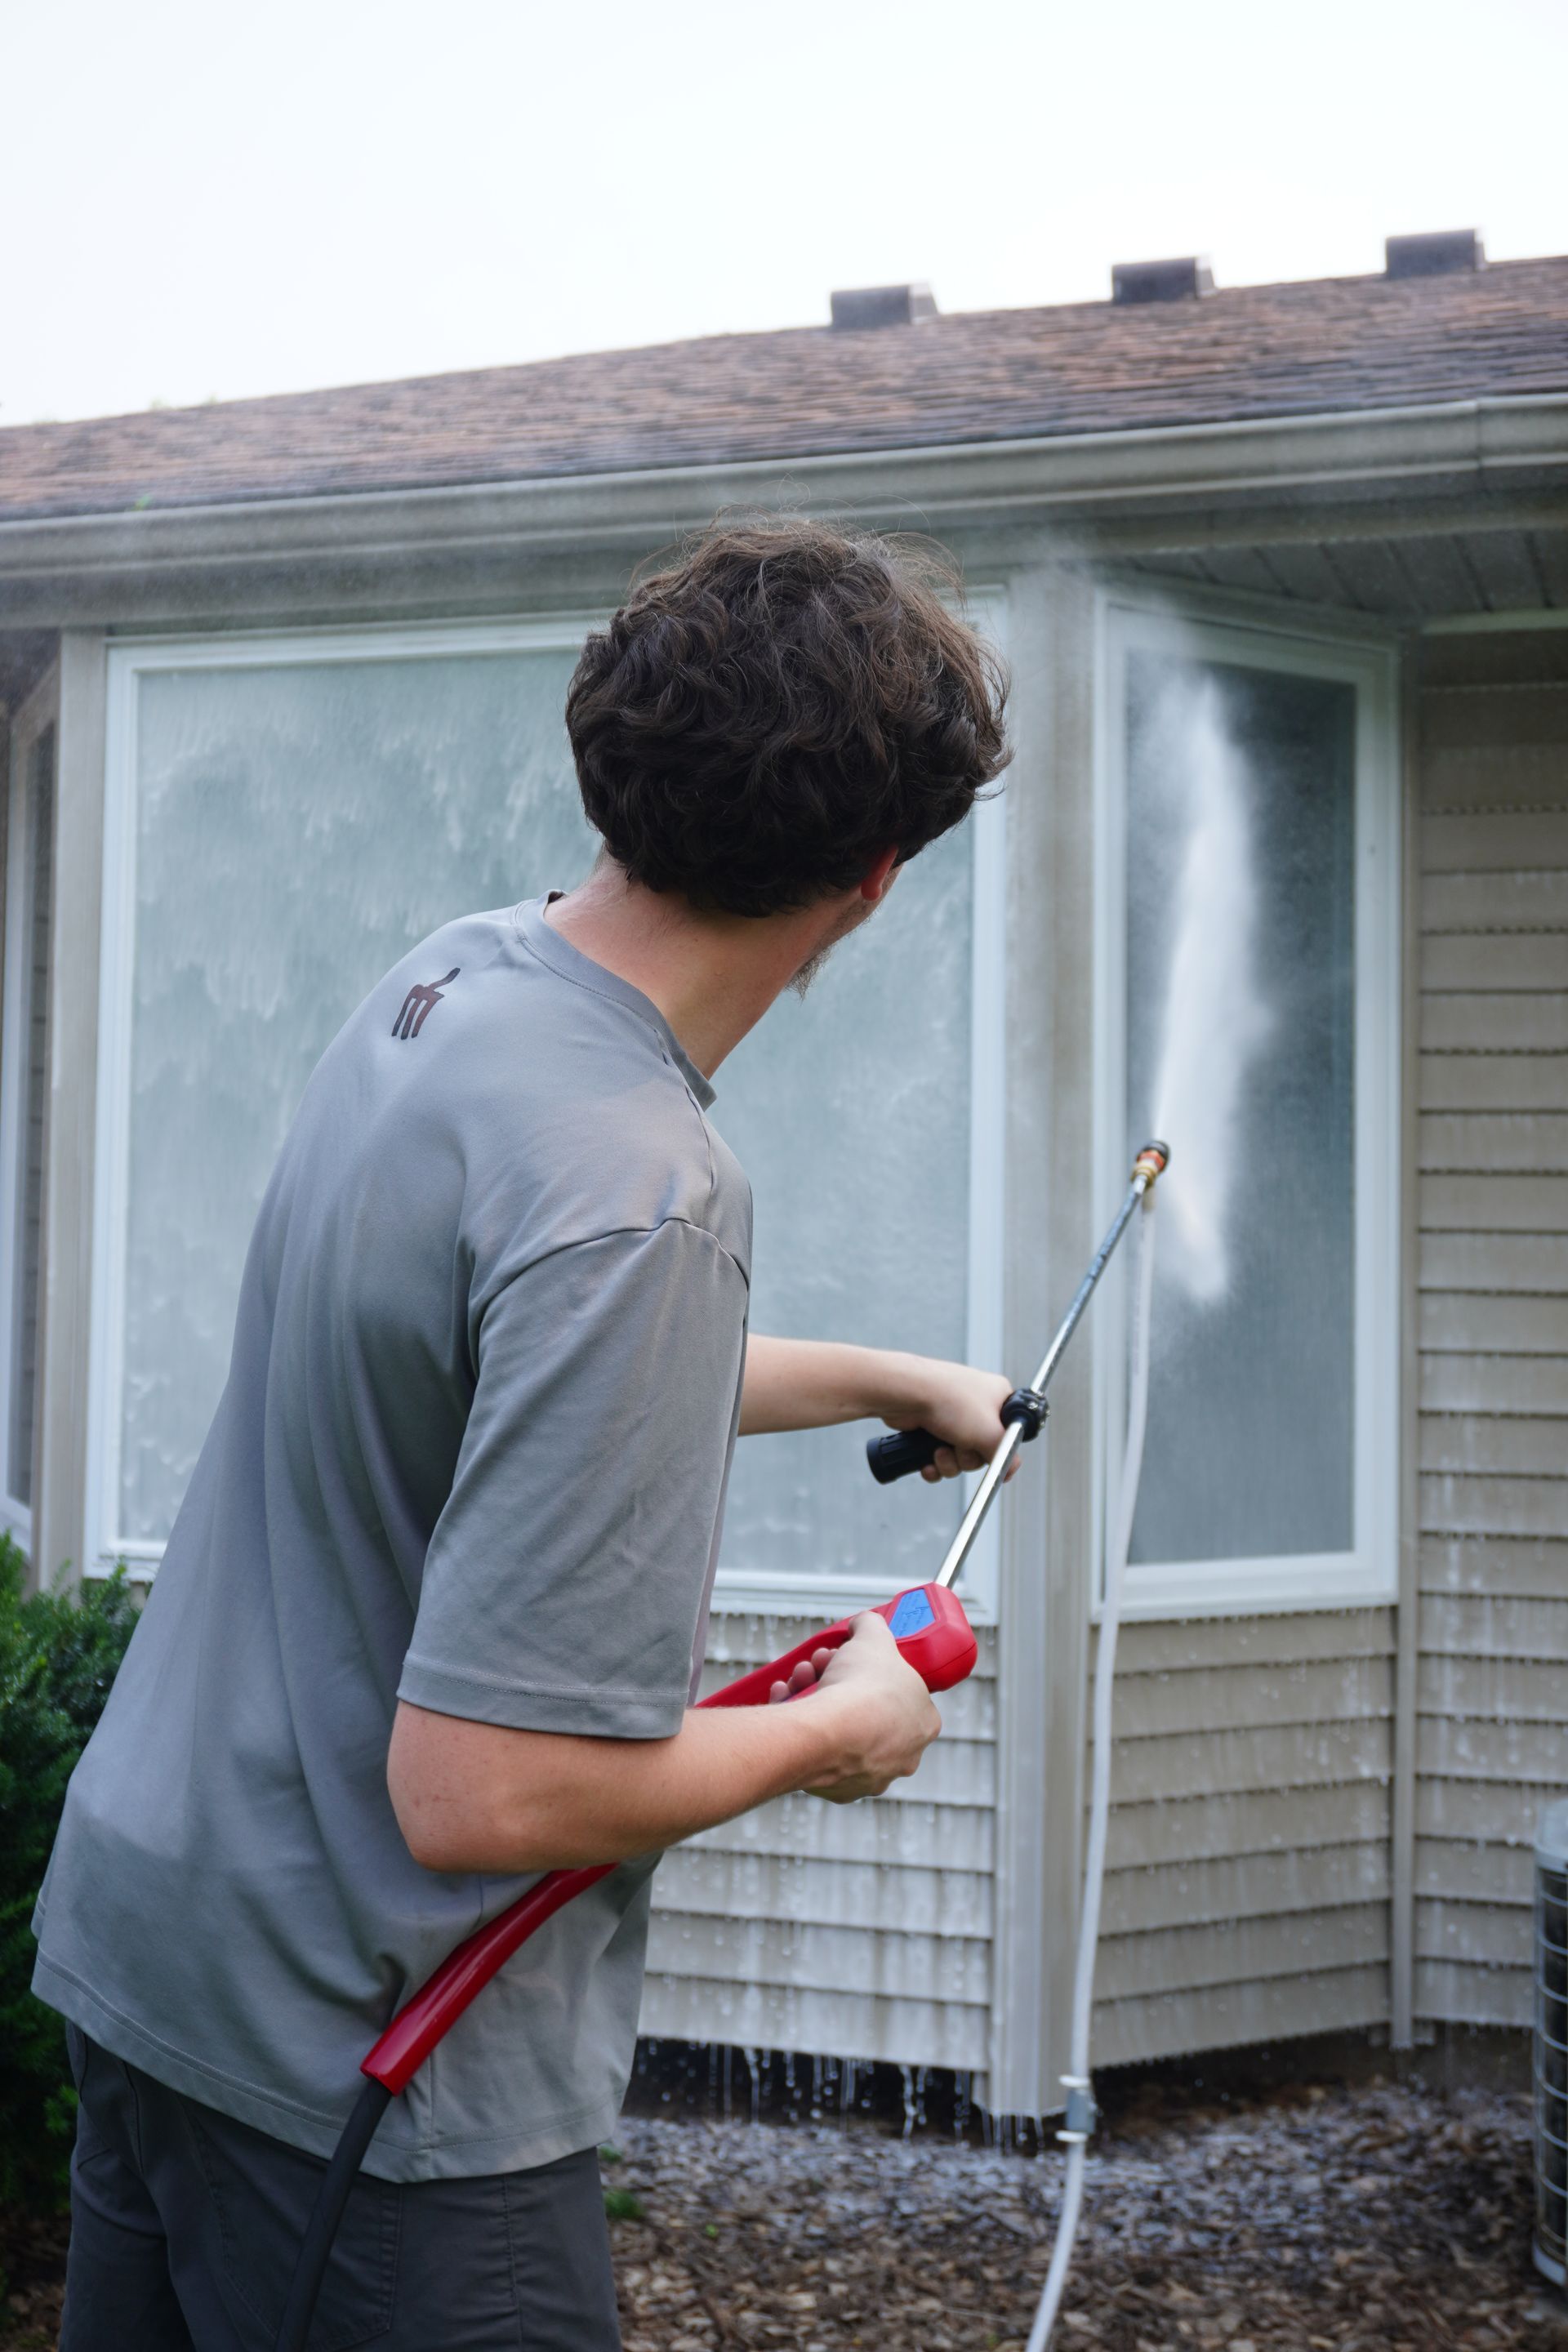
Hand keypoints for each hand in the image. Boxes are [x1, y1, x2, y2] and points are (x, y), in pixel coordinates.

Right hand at [769, 1612, 940, 1802]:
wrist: (829, 1733)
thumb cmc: (862, 1686)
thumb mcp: (873, 1635)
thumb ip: (872, 1625)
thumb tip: (865, 1623)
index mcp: (924, 1722)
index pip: (903, 1693)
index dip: (873, 1670)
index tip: (851, 1658)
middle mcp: (904, 1755)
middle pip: (867, 1710)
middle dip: (840, 1682)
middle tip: (820, 1664)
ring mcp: (872, 1775)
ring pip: (841, 1731)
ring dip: (815, 1699)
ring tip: (797, 1680)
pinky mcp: (840, 1790)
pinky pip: (818, 1753)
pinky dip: (802, 1728)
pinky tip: (786, 1705)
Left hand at [881, 1357, 1017, 1482]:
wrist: (904, 1393)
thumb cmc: (947, 1400)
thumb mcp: (989, 1433)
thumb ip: (1005, 1455)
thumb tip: (1010, 1469)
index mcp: (997, 1397)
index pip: (1009, 1432)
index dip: (1000, 1449)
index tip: (993, 1458)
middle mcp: (976, 1405)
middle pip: (983, 1449)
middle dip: (968, 1459)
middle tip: (960, 1450)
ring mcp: (952, 1416)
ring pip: (960, 1456)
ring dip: (949, 1463)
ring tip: (938, 1452)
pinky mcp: (932, 1426)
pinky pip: (940, 1456)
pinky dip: (934, 1463)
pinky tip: (927, 1462)